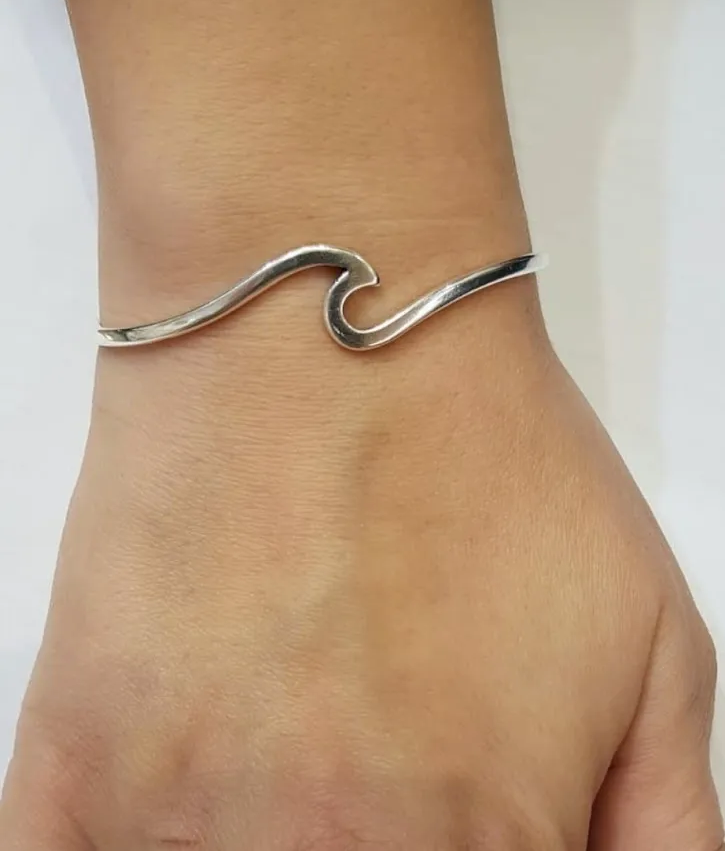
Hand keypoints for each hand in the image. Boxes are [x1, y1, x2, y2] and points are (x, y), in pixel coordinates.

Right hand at [1, 277, 720, 849]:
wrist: (321, 339)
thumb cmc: (484, 461)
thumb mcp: (655, 650)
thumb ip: (669, 830)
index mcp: (485, 848)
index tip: (452, 825)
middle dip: (370, 838)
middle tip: (365, 761)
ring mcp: (182, 825)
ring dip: (252, 836)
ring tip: (284, 735)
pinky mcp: (78, 765)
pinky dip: (131, 842)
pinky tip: (177, 783)